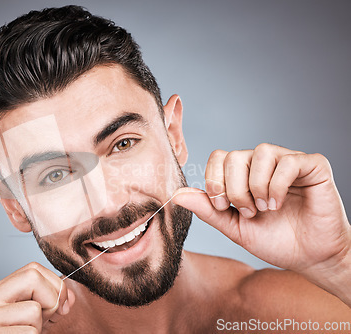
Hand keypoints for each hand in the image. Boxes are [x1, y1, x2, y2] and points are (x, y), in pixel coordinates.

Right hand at [0, 262, 73, 332]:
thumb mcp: (33, 319)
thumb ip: (50, 303)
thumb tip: (68, 297)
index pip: (33, 269)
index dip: (55, 285)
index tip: (61, 306)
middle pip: (33, 277)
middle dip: (51, 299)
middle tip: (46, 321)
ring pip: (34, 310)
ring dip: (38, 328)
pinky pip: (29, 332)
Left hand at [173, 144, 350, 294]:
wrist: (310, 257)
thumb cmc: (274, 240)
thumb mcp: (233, 226)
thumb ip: (207, 209)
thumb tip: (175, 194)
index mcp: (244, 173)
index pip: (218, 157)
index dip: (215, 181)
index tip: (222, 207)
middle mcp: (264, 163)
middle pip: (234, 156)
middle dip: (235, 190)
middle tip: (248, 212)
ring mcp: (288, 161)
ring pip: (259, 153)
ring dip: (256, 187)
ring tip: (265, 208)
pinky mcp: (313, 166)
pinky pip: (288, 161)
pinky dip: (278, 185)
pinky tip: (279, 203)